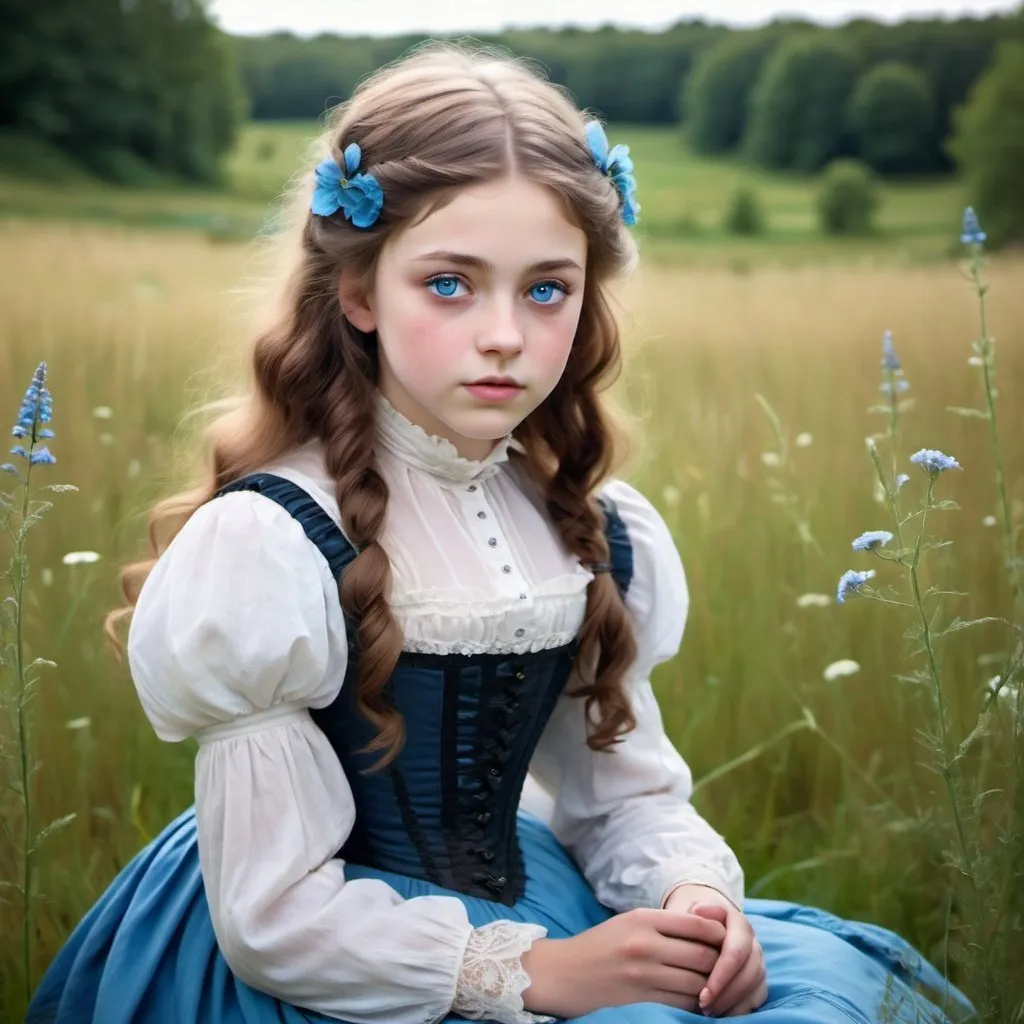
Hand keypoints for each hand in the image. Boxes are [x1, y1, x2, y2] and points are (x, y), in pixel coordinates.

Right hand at [520, 907, 726, 1018]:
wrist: (561, 973)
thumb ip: (663, 924)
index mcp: (643, 919)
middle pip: (703, 955)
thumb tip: (706, 928)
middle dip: (721, 964)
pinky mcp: (640, 1002)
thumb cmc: (598, 946)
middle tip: (728, 969)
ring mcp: (642, 975)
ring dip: (711, 988)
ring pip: (697, 984)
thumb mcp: (628, 923)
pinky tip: (697, 1003)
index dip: (719, 934)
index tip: (726, 942)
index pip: (697, 924)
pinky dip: (694, 1005)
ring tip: (717, 988)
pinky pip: (681, 1004)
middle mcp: (645, 944)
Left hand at [664, 885, 766, 1016]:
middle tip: (704, 1008)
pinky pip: (757, 997)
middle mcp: (752, 941)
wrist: (700, 925)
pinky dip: (741, 1009)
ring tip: (708, 1013)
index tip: (702, 995)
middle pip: (749, 973)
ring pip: (755, 987)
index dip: (721, 976)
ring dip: (733, 1003)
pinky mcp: (758, 978)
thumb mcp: (687, 913)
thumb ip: (692, 913)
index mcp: (739, 923)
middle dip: (727, 995)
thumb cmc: (689, 921)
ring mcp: (757, 960)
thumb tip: (697, 911)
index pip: (736, 953)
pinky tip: (721, 1015)